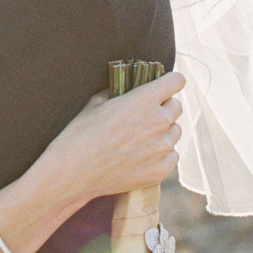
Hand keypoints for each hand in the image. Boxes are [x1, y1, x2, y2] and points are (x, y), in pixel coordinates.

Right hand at [51, 71, 184, 201]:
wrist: (75, 171)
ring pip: (175, 132)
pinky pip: (172, 155)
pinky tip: (143, 154)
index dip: (171, 81)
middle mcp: (159, 122)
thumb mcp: (96, 103)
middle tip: (147, 113)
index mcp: (144, 100)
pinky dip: (162, 153)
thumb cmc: (81, 133)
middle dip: (164, 106)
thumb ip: (117, 92)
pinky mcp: (161, 169)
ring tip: (142, 137)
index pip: (176, 81)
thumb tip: (125, 89)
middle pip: (177, 106)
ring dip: (164, 130)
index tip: (165, 85)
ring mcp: (162, 148)